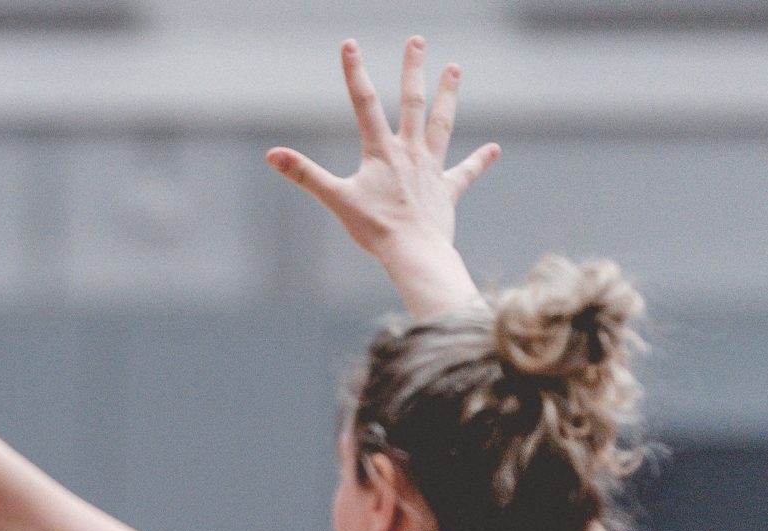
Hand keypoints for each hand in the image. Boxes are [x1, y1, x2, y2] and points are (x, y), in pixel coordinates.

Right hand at [266, 37, 498, 316]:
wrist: (415, 252)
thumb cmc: (374, 229)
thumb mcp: (335, 199)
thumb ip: (304, 174)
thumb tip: (272, 155)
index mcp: (381, 152)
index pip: (365, 103)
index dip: (355, 73)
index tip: (350, 44)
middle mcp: (410, 152)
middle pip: (412, 102)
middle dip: (413, 69)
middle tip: (416, 41)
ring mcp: (431, 169)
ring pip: (441, 124)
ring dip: (447, 95)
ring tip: (454, 68)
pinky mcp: (446, 190)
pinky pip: (466, 172)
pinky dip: (480, 160)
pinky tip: (494, 149)